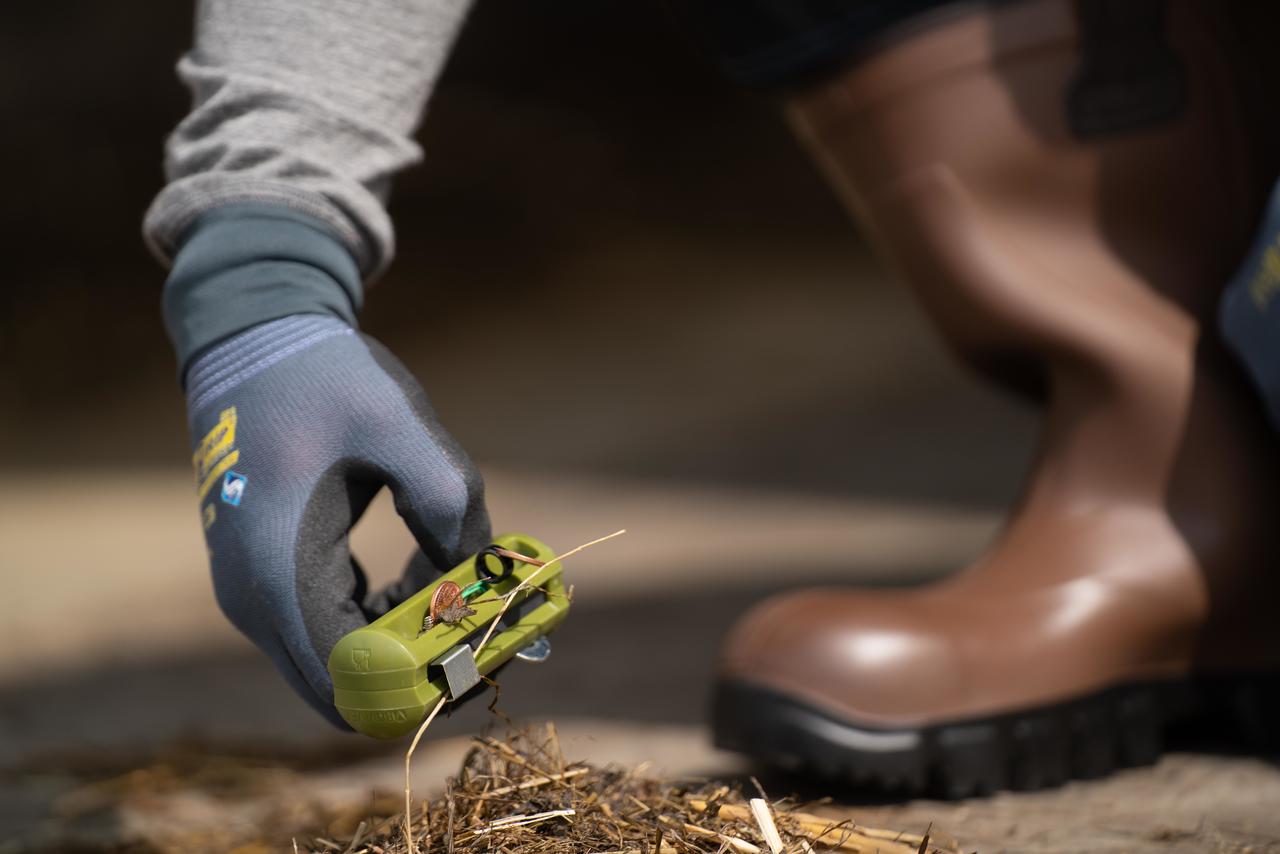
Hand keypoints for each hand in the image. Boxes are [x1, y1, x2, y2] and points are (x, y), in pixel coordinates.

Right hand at [185, 314, 489, 725]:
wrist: (253, 342)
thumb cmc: (325, 377)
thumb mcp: (398, 421)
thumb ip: (449, 500)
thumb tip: (478, 574)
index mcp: (279, 572)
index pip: (352, 685)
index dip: (426, 680)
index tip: (486, 639)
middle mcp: (255, 602)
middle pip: (348, 691)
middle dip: (426, 666)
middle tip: (489, 618)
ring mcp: (255, 597)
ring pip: (342, 667)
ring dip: (409, 640)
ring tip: (456, 576)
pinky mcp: (268, 582)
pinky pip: (331, 634)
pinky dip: (385, 619)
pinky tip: (424, 570)